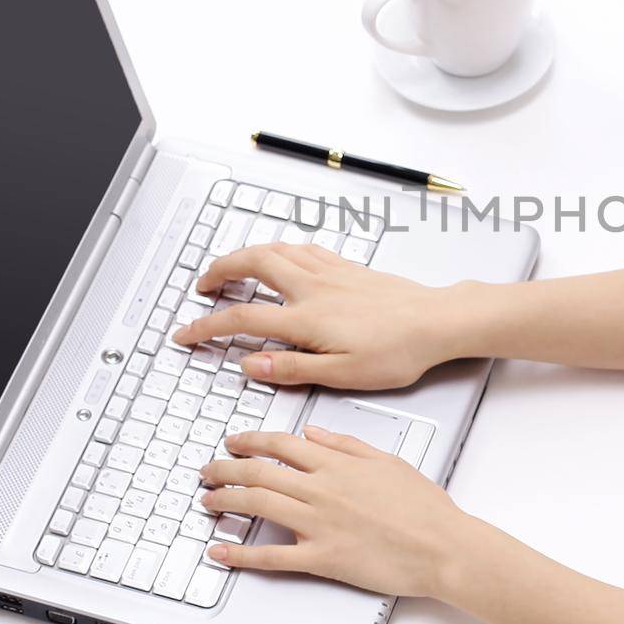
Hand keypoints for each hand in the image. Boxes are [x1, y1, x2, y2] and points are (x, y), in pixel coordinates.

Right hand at [170, 241, 465, 390]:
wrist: (437, 321)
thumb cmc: (399, 350)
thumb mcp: (342, 374)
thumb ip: (292, 368)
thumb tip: (251, 365)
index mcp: (306, 318)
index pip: (242, 319)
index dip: (206, 326)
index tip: (186, 334)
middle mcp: (314, 288)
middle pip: (252, 265)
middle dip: (220, 270)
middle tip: (203, 285)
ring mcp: (331, 273)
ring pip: (276, 249)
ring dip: (246, 254)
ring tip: (232, 266)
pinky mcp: (348, 268)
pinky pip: (303, 248)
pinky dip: (280, 249)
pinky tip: (282, 256)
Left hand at [199, 425, 471, 598]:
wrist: (442, 545)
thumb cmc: (424, 507)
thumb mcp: (388, 461)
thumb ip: (346, 444)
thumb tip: (315, 433)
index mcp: (337, 464)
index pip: (281, 445)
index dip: (250, 441)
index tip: (233, 442)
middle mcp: (322, 490)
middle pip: (259, 473)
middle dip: (226, 469)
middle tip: (209, 471)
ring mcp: (319, 525)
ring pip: (258, 506)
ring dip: (226, 501)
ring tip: (208, 502)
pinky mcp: (322, 558)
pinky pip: (271, 556)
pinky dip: (240, 554)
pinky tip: (221, 551)